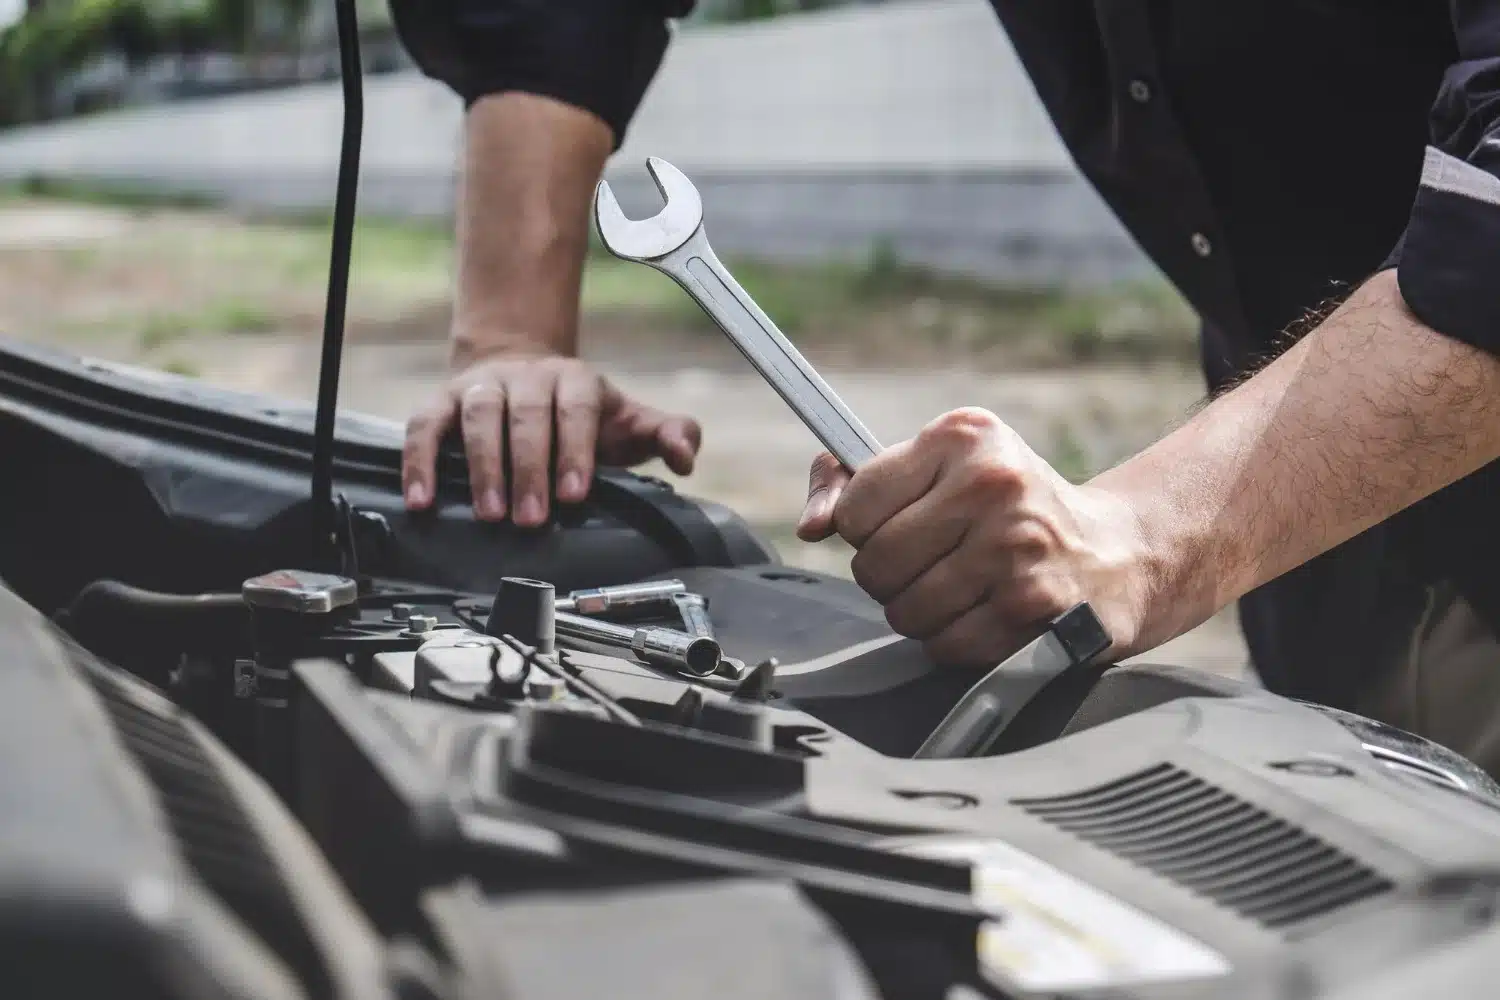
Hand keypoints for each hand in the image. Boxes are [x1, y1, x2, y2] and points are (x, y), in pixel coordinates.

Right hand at [403, 353, 701, 525]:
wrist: (523, 373)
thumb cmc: (580, 412)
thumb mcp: (629, 421)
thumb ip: (666, 434)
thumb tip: (685, 455)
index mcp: (575, 382)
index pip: (576, 410)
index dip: (575, 450)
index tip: (574, 493)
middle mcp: (527, 378)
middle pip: (526, 416)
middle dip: (529, 468)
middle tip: (531, 518)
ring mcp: (482, 388)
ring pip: (478, 417)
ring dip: (482, 465)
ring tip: (488, 513)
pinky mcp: (443, 401)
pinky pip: (425, 425)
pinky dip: (419, 459)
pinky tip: (422, 498)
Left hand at [796, 407, 1150, 666]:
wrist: (1119, 554)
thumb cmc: (1011, 508)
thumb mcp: (946, 467)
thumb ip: (859, 483)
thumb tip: (811, 526)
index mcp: (965, 437)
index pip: (857, 504)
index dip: (866, 527)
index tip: (903, 525)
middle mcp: (993, 485)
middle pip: (875, 563)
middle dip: (891, 576)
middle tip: (935, 563)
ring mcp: (1016, 549)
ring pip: (904, 611)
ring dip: (921, 613)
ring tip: (963, 588)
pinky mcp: (1032, 608)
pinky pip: (945, 645)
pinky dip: (954, 641)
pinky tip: (987, 614)